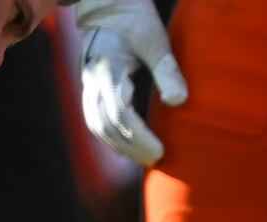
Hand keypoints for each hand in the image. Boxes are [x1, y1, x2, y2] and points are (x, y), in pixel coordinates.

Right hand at [77, 0, 187, 165]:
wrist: (106, 3)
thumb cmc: (133, 17)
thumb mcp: (154, 39)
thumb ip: (166, 69)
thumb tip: (178, 101)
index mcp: (107, 69)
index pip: (119, 113)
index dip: (139, 137)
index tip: (160, 150)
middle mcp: (93, 81)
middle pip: (106, 126)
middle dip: (131, 148)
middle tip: (156, 160)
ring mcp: (88, 85)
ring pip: (97, 126)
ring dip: (119, 147)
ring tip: (144, 159)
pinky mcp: (90, 88)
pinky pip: (95, 120)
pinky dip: (110, 138)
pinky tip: (129, 147)